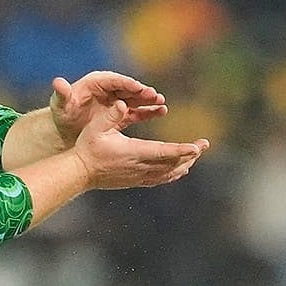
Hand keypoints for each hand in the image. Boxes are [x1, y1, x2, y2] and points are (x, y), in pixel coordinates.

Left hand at [50, 71, 166, 146]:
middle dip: (141, 91)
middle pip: (127, 87)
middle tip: (153, 94)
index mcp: (95, 83)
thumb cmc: (63, 114)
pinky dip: (148, 111)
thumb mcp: (61, 105)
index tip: (137, 86)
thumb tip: (57, 83)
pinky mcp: (120, 113)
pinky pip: (136, 110)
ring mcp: (116, 101)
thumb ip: (61, 94)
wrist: (66, 128)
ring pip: (135, 98)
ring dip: (147, 99)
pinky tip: (161, 111)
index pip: (113, 80)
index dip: (125, 83)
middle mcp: (108, 89)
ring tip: (160, 101)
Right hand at [72, 100, 208, 189]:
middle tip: (205, 144)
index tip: (197, 147)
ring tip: (196, 154)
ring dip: (185, 164)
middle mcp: (139, 166)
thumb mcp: (95, 127)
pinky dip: (174, 173)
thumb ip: (111, 115)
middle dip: (190, 154)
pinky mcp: (136, 181)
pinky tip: (180, 168)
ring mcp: (139, 176)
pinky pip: (161, 179)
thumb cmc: (87, 147)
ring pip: (169, 173)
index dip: (181, 150)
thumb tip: (124, 104)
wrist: (80, 173)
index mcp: (132, 152)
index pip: (162, 152)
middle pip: (172, 164)